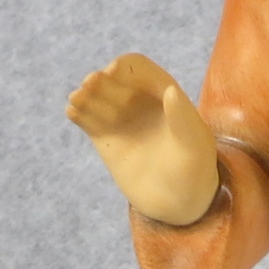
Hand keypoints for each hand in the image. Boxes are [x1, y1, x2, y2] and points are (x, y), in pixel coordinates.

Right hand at [67, 53, 220, 225]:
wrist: (178, 202)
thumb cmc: (194, 171)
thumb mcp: (194, 145)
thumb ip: (183, 118)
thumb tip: (170, 90)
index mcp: (163, 93)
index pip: (137, 67)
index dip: (123, 67)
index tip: (112, 73)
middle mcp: (138, 101)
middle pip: (112, 79)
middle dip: (101, 80)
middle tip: (90, 87)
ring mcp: (120, 119)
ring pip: (95, 96)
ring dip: (85, 94)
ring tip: (78, 100)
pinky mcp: (105, 138)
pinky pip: (85, 118)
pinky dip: (77, 112)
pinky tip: (73, 113)